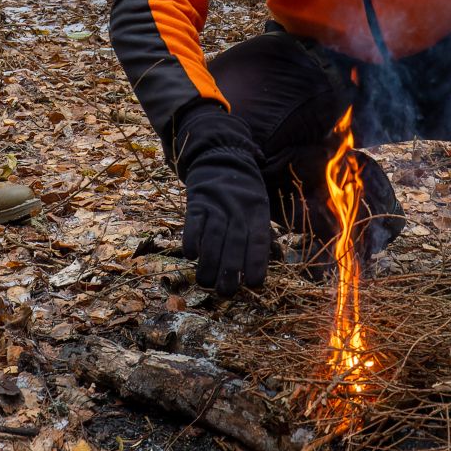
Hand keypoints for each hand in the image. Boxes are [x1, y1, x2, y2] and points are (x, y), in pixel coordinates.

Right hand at [174, 106, 271, 296]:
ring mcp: (217, 204)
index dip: (256, 262)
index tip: (254, 285)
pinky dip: (192, 237)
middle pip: (234, 241)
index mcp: (258, 211)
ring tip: (206, 283)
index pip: (258, 240)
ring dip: (209, 260)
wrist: (223, 157)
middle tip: (226, 293)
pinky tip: (191, 255)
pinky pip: (194, 220)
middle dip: (230, 269)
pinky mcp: (198, 200)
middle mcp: (238, 208)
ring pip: (214, 235)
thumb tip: (255, 272)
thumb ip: (258, 234)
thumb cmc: (244, 192)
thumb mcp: (259, 206)